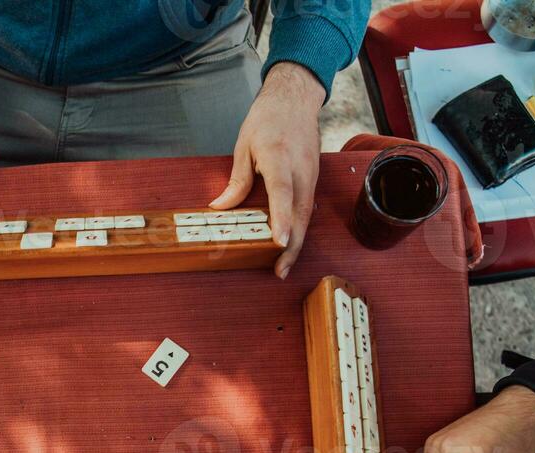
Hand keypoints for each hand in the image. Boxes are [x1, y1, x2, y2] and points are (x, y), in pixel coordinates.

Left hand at [211, 62, 323, 279]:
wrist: (295, 98)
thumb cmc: (267, 119)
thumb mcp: (244, 147)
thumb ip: (236, 181)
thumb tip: (220, 208)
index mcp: (278, 157)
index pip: (282, 193)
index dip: (281, 219)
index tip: (280, 242)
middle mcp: (300, 169)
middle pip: (300, 213)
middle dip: (291, 245)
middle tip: (279, 270)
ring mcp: (311, 174)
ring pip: (306, 214)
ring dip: (297, 241)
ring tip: (282, 265)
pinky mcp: (313, 178)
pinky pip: (307, 207)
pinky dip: (299, 227)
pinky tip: (289, 242)